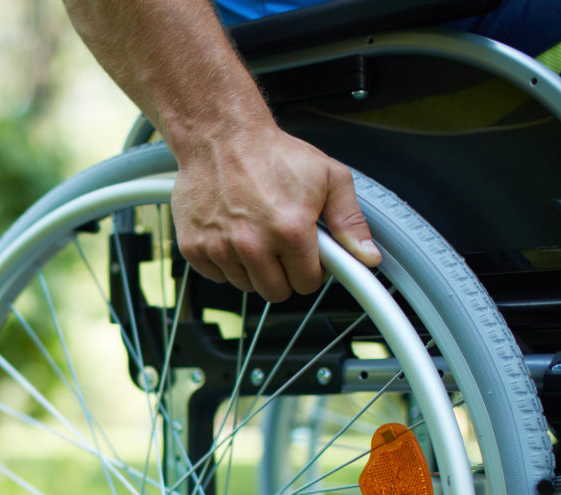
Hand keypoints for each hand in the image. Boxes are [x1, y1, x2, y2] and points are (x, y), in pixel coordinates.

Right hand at [169, 124, 381, 301]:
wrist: (221, 135)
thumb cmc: (271, 153)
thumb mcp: (329, 177)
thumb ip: (350, 221)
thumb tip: (367, 256)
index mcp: (290, 230)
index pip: (306, 284)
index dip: (311, 271)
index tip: (307, 257)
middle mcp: (252, 244)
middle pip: (275, 292)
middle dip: (283, 275)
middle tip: (282, 247)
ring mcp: (219, 248)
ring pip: (245, 286)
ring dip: (253, 268)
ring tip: (256, 234)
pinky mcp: (194, 247)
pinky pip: (216, 275)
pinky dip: (225, 262)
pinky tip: (231, 235)